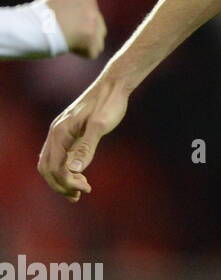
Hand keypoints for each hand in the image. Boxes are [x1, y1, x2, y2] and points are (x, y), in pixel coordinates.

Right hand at [38, 76, 130, 200]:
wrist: (114, 85)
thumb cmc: (109, 103)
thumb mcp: (100, 126)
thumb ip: (86, 148)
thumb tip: (74, 170)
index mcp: (60, 133)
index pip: (54, 167)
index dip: (67, 182)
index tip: (86, 189)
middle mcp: (56, 133)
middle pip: (47, 168)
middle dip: (61, 184)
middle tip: (80, 195)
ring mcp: (61, 132)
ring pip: (52, 162)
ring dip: (62, 179)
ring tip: (80, 190)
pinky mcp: (70, 132)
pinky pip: (60, 155)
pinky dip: (66, 169)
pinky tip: (80, 176)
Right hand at [41, 0, 106, 58]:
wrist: (27, 28)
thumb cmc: (38, 18)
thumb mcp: (60, 2)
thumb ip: (79, 7)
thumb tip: (96, 24)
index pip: (90, 8)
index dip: (74, 18)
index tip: (59, 17)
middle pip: (97, 22)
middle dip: (82, 30)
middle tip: (62, 31)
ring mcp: (93, 18)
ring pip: (98, 37)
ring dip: (84, 42)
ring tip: (65, 37)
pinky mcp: (91, 37)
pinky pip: (93, 52)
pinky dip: (82, 53)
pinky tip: (67, 45)